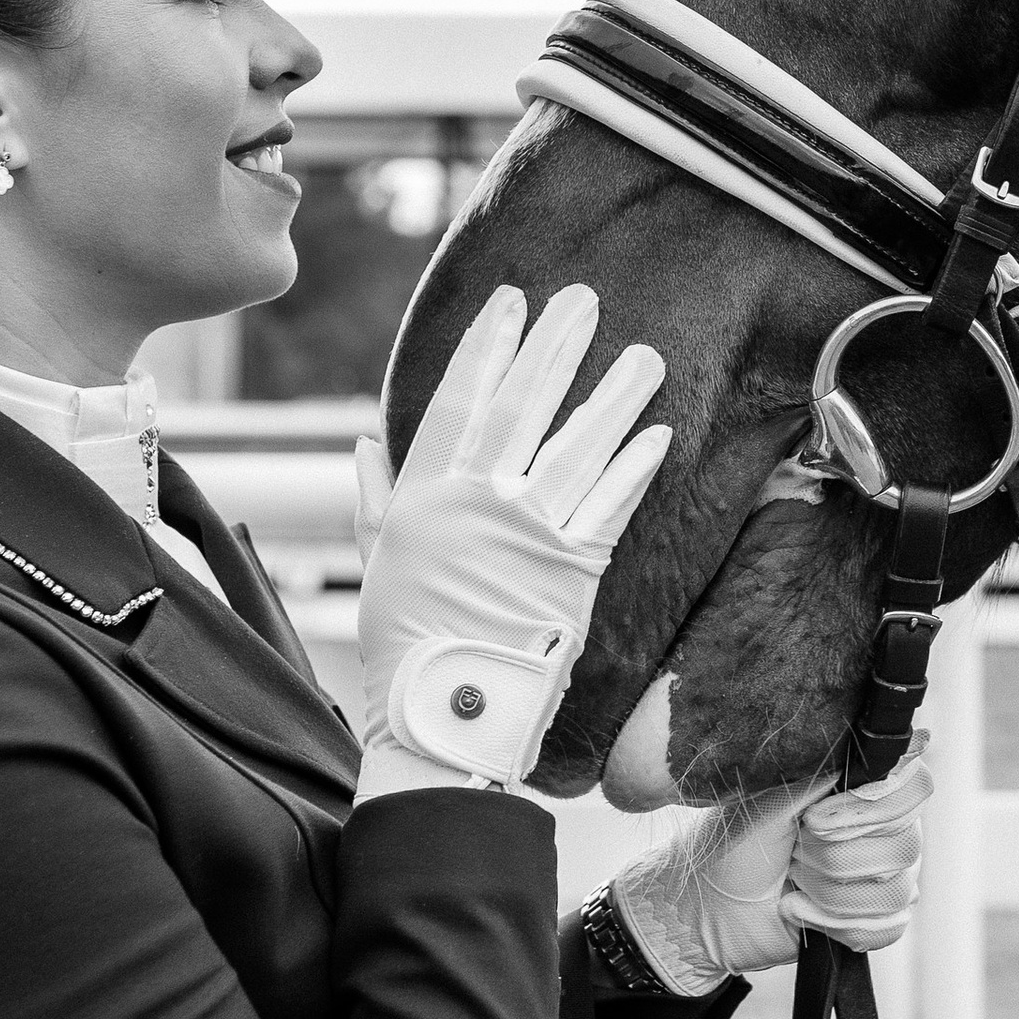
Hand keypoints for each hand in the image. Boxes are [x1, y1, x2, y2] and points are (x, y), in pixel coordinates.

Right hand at [355, 285, 668, 800]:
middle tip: (582, 300)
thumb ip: (373, 501)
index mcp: (422, 498)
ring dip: (612, 399)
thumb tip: (361, 445)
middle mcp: (473, 506)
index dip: (486, 350)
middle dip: (553, 350)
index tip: (509, 304)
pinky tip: (657, 435)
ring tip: (643, 357)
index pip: (457, 404)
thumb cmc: (404, 647)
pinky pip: (608, 508)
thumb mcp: (376, 567)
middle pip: (521, 410)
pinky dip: (633, 470)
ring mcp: (523, 537)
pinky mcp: (569, 574)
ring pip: (575, 449)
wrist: (443, 719)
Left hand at [608, 748, 933, 996]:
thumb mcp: (779, 793)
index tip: (815, 818)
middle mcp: (884, 830)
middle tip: (794, 848)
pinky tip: (799, 911)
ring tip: (792, 880)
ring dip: (828, 892)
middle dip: (834, 855)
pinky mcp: (872, 923)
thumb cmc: (738, 841)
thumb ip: (840, 765)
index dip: (869, 810)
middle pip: (905, 845)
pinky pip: (886, 928)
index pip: (916, 788)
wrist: (708, 906)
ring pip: (894, 891)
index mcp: (867, 789)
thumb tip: (916, 738)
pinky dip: (831, 924)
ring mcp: (881, 878)